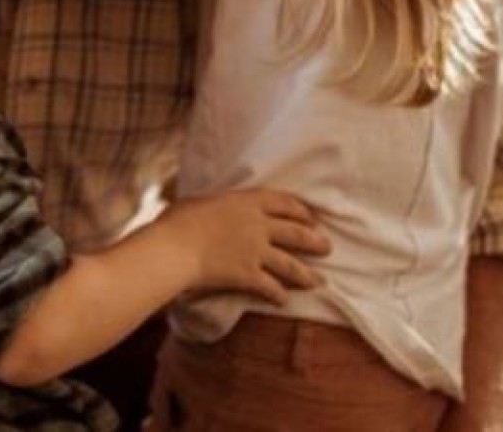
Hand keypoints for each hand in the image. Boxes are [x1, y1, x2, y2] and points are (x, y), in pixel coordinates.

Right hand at [160, 189, 329, 305]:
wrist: (175, 248)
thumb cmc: (178, 221)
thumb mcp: (199, 203)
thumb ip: (215, 207)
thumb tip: (209, 209)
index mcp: (247, 201)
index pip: (284, 202)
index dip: (301, 210)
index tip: (311, 217)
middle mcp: (258, 225)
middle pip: (296, 233)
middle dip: (315, 241)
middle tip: (327, 248)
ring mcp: (256, 251)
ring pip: (291, 264)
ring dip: (306, 274)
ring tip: (318, 282)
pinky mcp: (249, 276)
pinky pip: (271, 288)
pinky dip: (279, 296)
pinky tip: (283, 301)